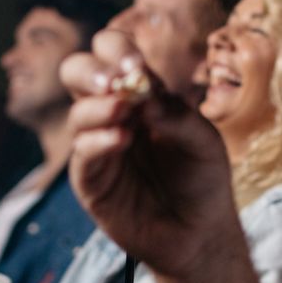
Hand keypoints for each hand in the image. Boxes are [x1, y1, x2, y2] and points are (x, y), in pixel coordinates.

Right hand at [61, 30, 243, 278]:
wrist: (199, 232)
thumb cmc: (202, 179)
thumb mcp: (204, 142)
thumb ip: (178, 116)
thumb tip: (144, 97)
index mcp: (140, 93)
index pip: (112, 53)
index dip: (118, 50)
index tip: (137, 66)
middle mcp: (111, 112)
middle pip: (77, 72)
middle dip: (91, 70)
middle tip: (114, 81)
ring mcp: (97, 145)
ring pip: (78, 112)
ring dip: (98, 106)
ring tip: (123, 111)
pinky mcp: (91, 179)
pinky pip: (83, 152)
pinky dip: (99, 140)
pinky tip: (121, 138)